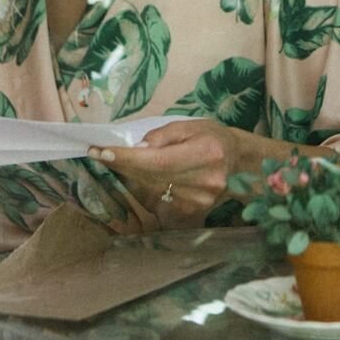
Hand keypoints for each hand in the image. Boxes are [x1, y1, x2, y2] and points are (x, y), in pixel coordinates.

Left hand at [88, 119, 244, 225]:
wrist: (239, 164)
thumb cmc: (213, 138)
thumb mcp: (190, 126)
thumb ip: (163, 135)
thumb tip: (138, 148)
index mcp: (205, 153)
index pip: (157, 160)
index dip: (127, 157)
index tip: (100, 151)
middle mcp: (203, 181)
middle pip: (150, 177)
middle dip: (122, 165)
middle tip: (100, 154)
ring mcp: (198, 201)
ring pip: (150, 191)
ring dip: (132, 178)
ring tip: (124, 163)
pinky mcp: (192, 213)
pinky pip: (157, 202)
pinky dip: (145, 190)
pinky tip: (145, 178)